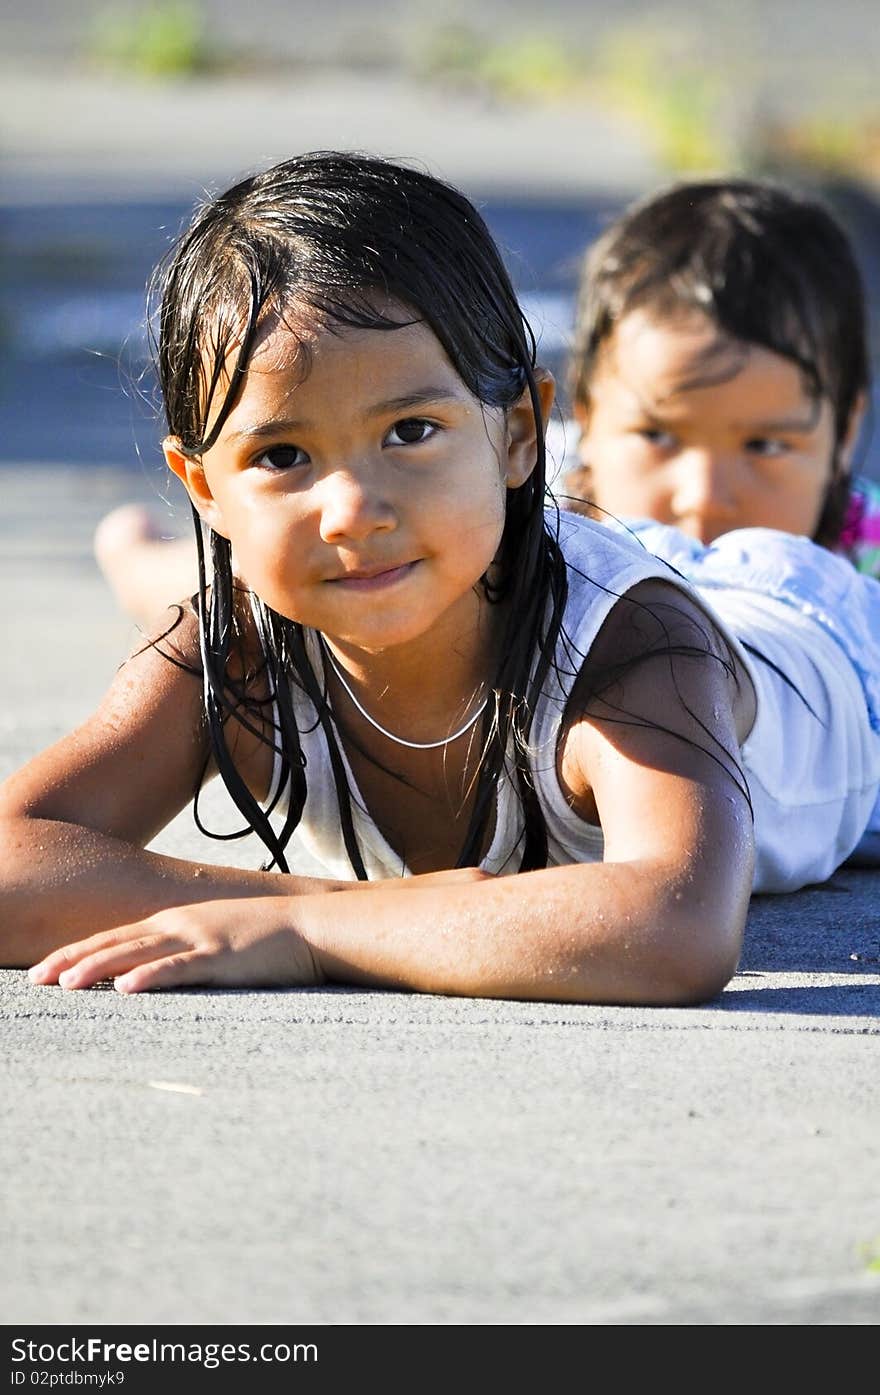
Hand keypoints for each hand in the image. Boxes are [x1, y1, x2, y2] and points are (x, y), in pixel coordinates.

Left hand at [27, 897, 323, 993]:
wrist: (310, 925)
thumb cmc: (266, 938)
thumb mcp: (217, 937)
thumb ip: (186, 950)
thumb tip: (156, 970)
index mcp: (176, 922)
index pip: (115, 938)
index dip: (77, 952)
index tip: (46, 969)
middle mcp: (179, 925)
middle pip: (115, 943)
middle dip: (72, 961)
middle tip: (36, 981)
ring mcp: (199, 939)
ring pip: (138, 954)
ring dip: (99, 968)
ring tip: (65, 985)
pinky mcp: (221, 957)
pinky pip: (179, 969)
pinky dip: (151, 977)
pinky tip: (126, 988)